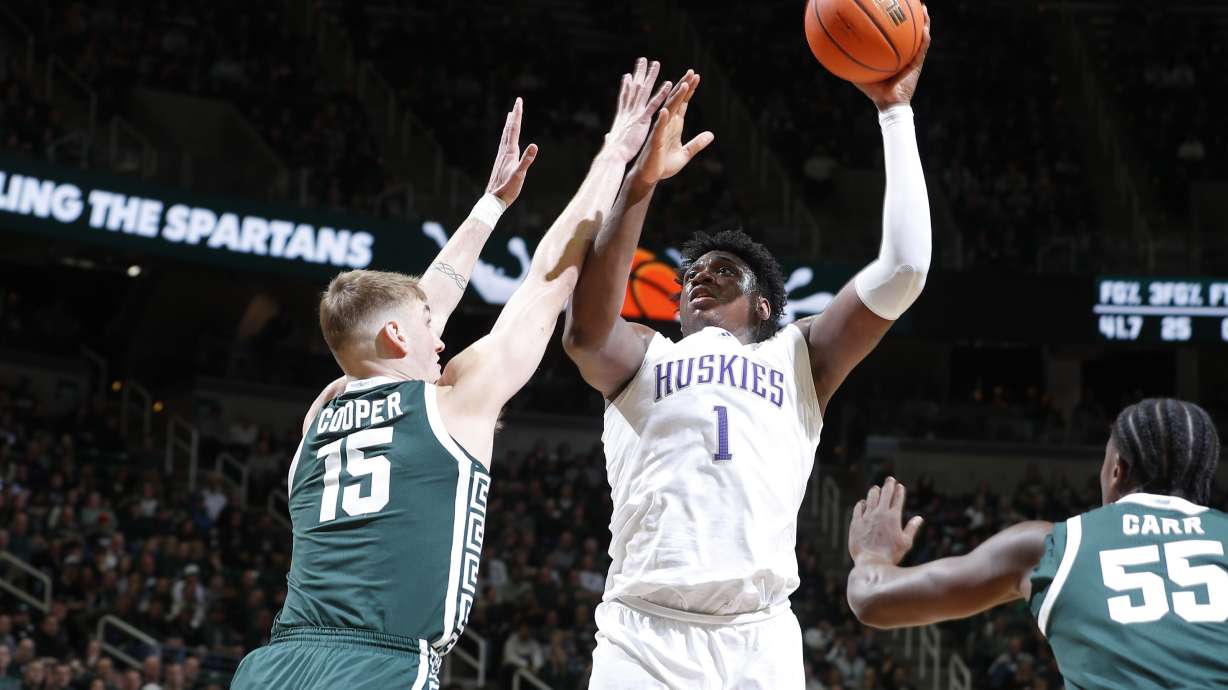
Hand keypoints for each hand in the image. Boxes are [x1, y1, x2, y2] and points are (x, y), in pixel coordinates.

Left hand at [486, 97, 538, 205]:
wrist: (493, 200)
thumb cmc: (507, 189)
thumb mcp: (520, 175)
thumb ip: (527, 160)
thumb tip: (535, 145)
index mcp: (510, 152)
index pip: (515, 129)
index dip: (517, 114)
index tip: (519, 101)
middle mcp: (504, 151)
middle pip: (510, 129)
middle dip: (514, 115)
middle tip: (517, 103)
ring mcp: (502, 157)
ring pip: (506, 136)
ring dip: (509, 124)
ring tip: (511, 116)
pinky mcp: (501, 162)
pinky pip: (504, 144)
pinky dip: (507, 137)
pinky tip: (507, 139)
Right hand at [603, 57, 672, 162]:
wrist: (612, 156)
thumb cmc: (612, 153)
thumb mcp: (612, 143)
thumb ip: (611, 138)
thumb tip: (608, 137)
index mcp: (622, 117)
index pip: (625, 98)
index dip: (626, 86)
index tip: (628, 76)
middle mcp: (628, 111)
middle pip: (634, 88)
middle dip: (638, 74)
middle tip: (642, 60)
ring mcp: (635, 114)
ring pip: (644, 91)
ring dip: (650, 77)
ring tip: (656, 64)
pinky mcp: (642, 120)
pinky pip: (654, 105)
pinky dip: (661, 94)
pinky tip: (669, 84)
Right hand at [630, 71, 714, 186]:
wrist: (649, 176)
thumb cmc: (663, 165)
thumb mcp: (685, 154)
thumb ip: (697, 143)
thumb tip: (711, 135)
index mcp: (674, 125)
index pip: (683, 104)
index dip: (690, 91)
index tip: (696, 77)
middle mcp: (667, 124)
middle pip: (677, 102)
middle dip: (684, 87)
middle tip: (692, 72)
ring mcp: (660, 131)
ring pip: (669, 111)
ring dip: (676, 98)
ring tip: (684, 85)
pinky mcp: (655, 141)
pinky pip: (658, 129)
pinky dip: (662, 120)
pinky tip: (666, 110)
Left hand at [848, 477, 923, 564]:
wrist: (871, 562)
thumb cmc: (891, 555)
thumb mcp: (906, 543)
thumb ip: (912, 528)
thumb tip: (919, 518)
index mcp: (893, 517)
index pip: (897, 498)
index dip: (899, 491)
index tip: (900, 486)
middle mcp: (880, 513)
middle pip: (884, 493)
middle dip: (888, 485)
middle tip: (890, 479)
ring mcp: (866, 517)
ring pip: (870, 498)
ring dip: (874, 491)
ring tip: (876, 488)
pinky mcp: (856, 522)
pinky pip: (858, 508)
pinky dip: (862, 503)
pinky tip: (863, 503)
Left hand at [856, 4, 931, 109]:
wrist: (887, 103)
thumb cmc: (873, 91)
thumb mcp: (858, 74)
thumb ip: (849, 63)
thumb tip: (833, 53)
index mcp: (893, 53)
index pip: (895, 33)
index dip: (895, 21)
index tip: (891, 7)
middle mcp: (904, 53)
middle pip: (909, 30)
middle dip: (910, 15)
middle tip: (911, 2)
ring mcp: (913, 57)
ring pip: (920, 35)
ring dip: (924, 22)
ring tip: (923, 9)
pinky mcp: (918, 64)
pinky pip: (923, 49)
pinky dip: (924, 39)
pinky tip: (925, 29)